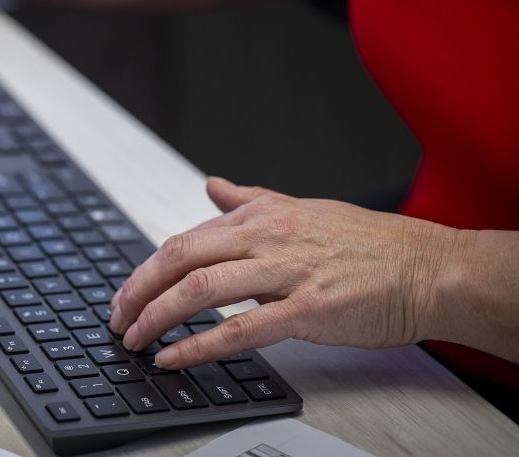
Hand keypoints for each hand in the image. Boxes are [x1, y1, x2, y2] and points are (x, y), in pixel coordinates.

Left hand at [109, 177, 466, 369]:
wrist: (426, 266)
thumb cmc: (365, 242)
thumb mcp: (299, 207)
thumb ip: (248, 199)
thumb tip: (211, 185)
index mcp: (259, 215)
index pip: (184, 240)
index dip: (148, 270)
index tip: (129, 293)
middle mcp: (265, 236)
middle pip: (179, 258)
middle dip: (138, 290)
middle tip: (117, 318)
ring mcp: (284, 272)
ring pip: (199, 289)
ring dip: (156, 316)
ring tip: (135, 339)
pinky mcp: (305, 309)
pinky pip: (238, 328)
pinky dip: (197, 344)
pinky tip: (173, 357)